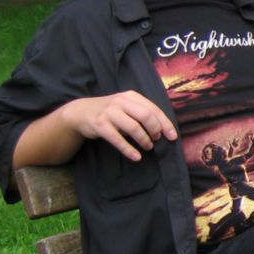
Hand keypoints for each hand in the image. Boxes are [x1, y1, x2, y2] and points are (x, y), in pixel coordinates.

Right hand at [59, 91, 177, 162]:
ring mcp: (109, 112)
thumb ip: (142, 113)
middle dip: (155, 129)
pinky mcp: (100, 124)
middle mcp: (120, 101)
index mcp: (131, 96)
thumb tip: (163, 130)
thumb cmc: (111, 111)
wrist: (81, 112)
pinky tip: (136, 157)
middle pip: (145, 115)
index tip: (173, 136)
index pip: (153, 109)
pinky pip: (117, 139)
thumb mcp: (126, 107)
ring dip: (144, 139)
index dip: (165, 124)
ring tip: (148, 147)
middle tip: (157, 140)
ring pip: (133, 127)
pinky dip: (128, 149)